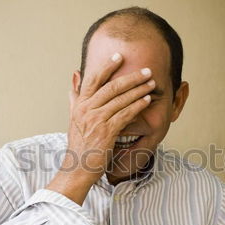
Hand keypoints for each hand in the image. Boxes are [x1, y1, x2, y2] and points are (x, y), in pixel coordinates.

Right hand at [63, 53, 154, 183]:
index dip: (107, 66)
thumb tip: (75, 74)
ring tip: (151, 83)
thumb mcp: (73, 117)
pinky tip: (147, 100)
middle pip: (111, 86)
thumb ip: (75, 95)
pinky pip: (125, 114)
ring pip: (120, 99)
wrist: (78, 168)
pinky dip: (137, 105)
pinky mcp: (106, 131)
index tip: (120, 56)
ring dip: (139, 89)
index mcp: (80, 104)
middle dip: (132, 77)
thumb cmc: (79, 144)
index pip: (93, 79)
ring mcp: (96, 120)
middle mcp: (87, 109)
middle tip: (147, 70)